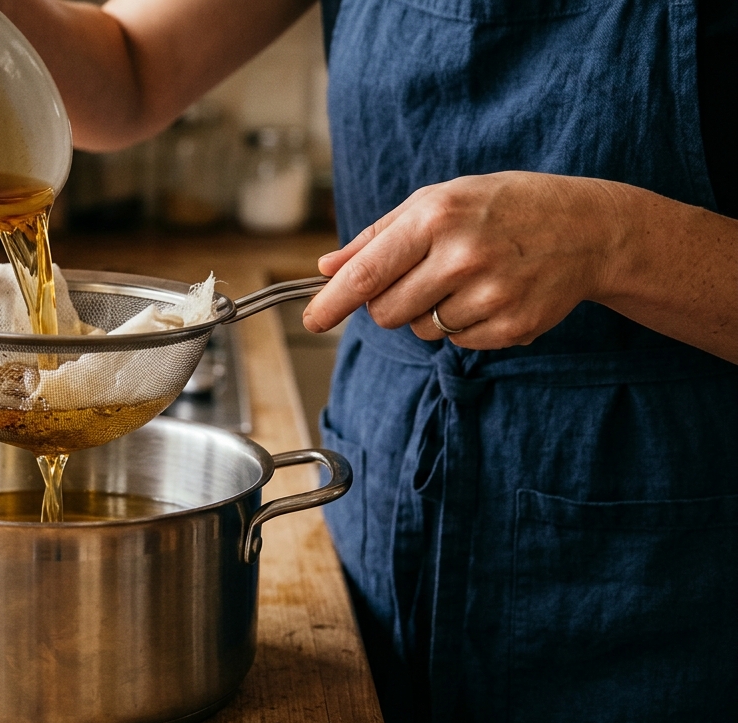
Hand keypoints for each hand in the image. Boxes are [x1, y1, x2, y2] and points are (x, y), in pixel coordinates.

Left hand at [302, 171, 622, 348]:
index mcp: (435, 218)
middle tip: (420, 278)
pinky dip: (464, 325)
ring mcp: (490, 294)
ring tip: (467, 279)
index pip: (367, 273)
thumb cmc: (501, 208)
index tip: (312, 320)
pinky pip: (459, 343)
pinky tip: (491, 294)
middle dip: (389, 304)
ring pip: (421, 331)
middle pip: (386, 312)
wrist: (587, 227)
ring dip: (430, 314)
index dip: (333, 302)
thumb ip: (378, 236)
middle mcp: (461, 257)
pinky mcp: (512, 326)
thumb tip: (327, 268)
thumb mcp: (438, 201)